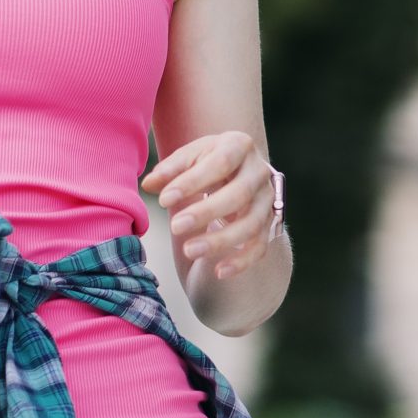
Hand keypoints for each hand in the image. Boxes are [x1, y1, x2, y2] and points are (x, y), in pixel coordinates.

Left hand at [142, 131, 277, 281]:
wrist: (241, 169)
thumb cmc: (209, 161)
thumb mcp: (191, 156)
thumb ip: (170, 170)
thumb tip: (149, 185)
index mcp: (240, 146)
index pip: (220, 163)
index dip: (192, 182)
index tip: (164, 200)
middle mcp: (259, 172)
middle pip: (240, 194)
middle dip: (207, 212)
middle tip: (175, 226)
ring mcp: (267, 200)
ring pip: (251, 224)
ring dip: (221, 240)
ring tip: (189, 251)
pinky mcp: (269, 224)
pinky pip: (260, 246)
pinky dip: (242, 261)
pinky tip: (219, 272)